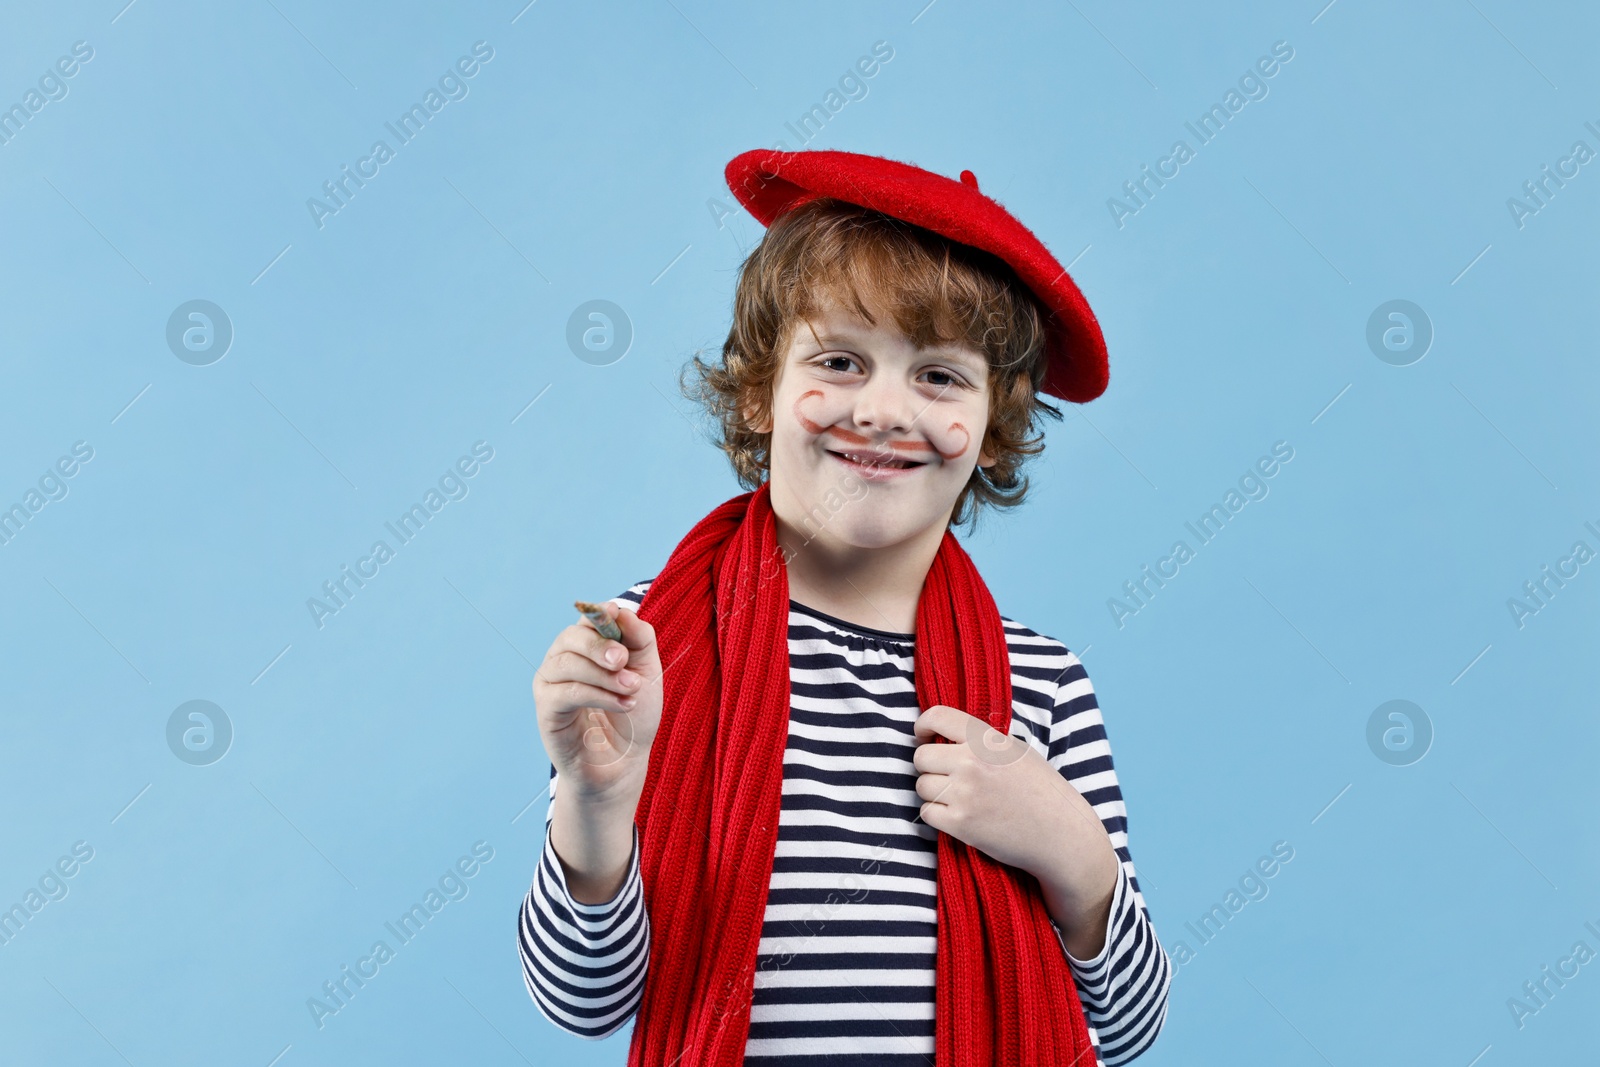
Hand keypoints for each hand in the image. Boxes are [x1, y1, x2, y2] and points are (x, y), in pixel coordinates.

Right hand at [534, 601, 663, 803]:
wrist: (625, 761)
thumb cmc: (634, 714)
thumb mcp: (647, 671)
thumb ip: (639, 638)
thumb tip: (621, 609)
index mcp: (586, 647)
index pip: (585, 619)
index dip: (599, 614)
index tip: (615, 612)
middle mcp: (562, 660)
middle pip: (571, 637)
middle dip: (600, 645)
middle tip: (624, 660)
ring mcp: (550, 684)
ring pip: (567, 663)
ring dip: (604, 675)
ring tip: (631, 689)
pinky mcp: (546, 710)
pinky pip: (566, 692)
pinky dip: (597, 695)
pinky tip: (622, 703)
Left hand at [912, 704, 1118, 955]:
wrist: (1061, 834)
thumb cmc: (1043, 792)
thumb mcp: (1017, 751)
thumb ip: (982, 742)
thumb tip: (945, 739)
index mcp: (987, 740)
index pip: (937, 716)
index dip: (923, 726)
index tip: (924, 737)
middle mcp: (972, 762)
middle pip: (921, 757)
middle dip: (929, 766)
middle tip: (946, 775)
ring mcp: (964, 794)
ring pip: (921, 786)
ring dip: (934, 792)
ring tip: (958, 798)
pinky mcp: (960, 824)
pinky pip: (926, 812)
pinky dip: (937, 815)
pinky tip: (957, 815)